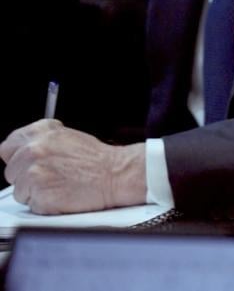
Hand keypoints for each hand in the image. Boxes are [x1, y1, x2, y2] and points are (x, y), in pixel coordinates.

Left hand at [0, 120, 145, 213]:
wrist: (117, 174)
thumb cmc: (98, 159)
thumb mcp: (67, 136)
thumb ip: (42, 141)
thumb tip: (23, 150)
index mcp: (40, 133)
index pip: (7, 147)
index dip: (16, 157)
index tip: (23, 163)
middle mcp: (33, 151)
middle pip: (11, 171)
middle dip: (26, 176)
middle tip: (51, 176)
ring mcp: (33, 174)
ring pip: (19, 191)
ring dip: (35, 192)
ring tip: (59, 185)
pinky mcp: (39, 196)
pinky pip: (31, 205)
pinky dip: (44, 204)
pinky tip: (61, 194)